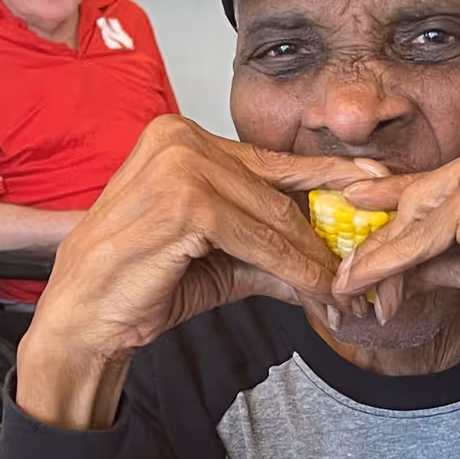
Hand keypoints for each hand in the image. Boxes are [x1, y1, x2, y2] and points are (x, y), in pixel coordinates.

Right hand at [15, 117, 341, 428]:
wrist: (84, 319)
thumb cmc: (138, 283)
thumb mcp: (219, 262)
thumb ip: (271, 253)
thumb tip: (330, 267)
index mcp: (181, 139)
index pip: (270, 161)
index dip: (327, 176)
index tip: (375, 185)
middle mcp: (179, 140)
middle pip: (278, 192)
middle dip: (323, 237)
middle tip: (359, 272)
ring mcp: (178, 166)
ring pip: (274, 218)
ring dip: (313, 261)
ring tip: (341, 293)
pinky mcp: (183, 202)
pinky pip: (260, 240)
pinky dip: (294, 270)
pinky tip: (316, 292)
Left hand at [330, 109, 459, 432]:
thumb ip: (444, 242)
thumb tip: (391, 250)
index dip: (413, 199)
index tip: (368, 205)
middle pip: (440, 185)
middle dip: (395, 233)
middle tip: (358, 265)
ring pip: (427, 207)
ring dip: (388, 251)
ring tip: (359, 282)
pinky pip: (427, 232)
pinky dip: (393, 260)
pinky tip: (369, 280)